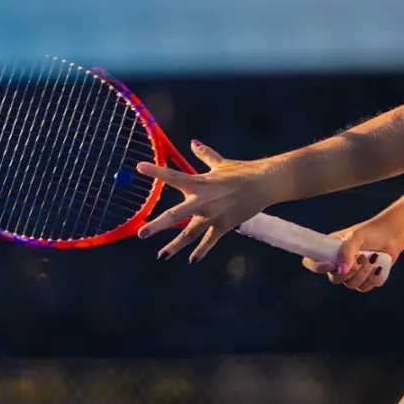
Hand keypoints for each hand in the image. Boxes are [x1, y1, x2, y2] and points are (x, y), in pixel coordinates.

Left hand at [135, 140, 279, 263]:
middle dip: (157, 225)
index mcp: (199, 183)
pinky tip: (192, 260)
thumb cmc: (242, 171)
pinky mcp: (224, 225)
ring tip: (162, 255)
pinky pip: (210, 240)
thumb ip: (205, 155)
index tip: (139, 167)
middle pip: (175, 215)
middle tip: (141, 234)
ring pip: (190, 233)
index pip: (173, 176)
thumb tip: (193, 143)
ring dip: (175, 245)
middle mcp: (202, 201)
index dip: (156, 171)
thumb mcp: (221, 163)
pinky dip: (201, 251)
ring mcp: (213, 215)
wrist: (264, 184)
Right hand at [303, 221, 400, 292]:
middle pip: (335, 279)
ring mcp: (351, 273)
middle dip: (350, 271)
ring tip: (373, 260)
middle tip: (362, 257)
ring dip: (364, 274)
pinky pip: (363, 288)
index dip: (317, 267)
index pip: (312, 262)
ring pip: (351, 285)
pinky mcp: (364, 279)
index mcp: (330, 250)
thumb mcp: (356, 237)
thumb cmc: (371, 231)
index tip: (332, 265)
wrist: (392, 235)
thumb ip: (346, 251)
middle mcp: (338, 263)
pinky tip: (378, 267)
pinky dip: (372, 279)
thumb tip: (341, 270)